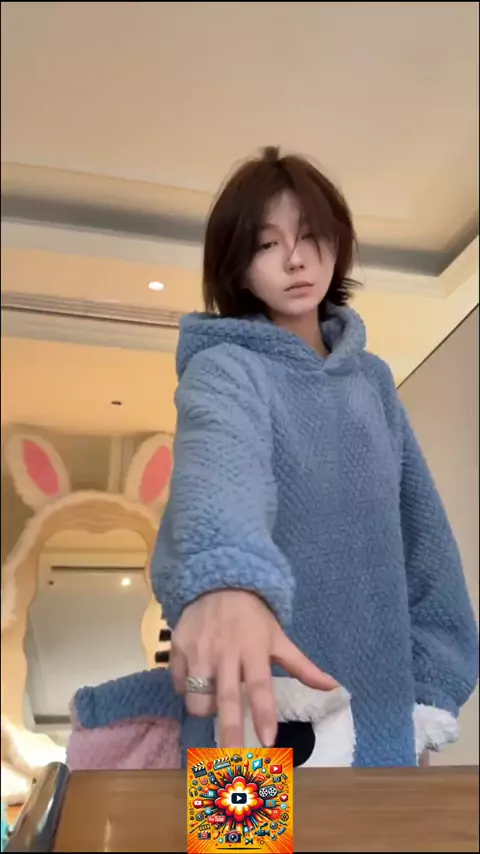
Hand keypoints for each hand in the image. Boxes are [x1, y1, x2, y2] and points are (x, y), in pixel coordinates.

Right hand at [170, 589, 338, 747]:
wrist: (217, 582)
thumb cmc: (252, 617)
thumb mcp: (278, 637)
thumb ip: (302, 666)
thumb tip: (334, 687)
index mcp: (254, 649)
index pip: (261, 686)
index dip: (264, 714)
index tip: (267, 741)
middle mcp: (225, 652)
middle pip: (227, 699)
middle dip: (229, 732)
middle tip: (230, 761)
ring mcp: (199, 651)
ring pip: (197, 698)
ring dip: (206, 709)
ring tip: (215, 700)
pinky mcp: (177, 649)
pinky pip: (179, 685)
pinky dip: (187, 691)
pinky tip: (197, 680)